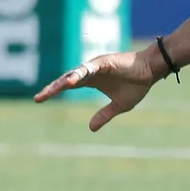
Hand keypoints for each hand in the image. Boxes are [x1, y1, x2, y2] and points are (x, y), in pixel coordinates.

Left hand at [32, 49, 160, 130]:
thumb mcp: (119, 106)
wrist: (151, 71)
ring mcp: (96, 65)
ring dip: (62, 82)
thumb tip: (91, 128)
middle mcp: (89, 71)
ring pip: (74, 74)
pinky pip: (89, 69)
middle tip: (38, 98)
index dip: (53, 91)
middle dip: (52, 89)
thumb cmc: (137, 84)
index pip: (67, 85)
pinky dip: (79, 74)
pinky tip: (70, 81)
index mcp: (91, 80)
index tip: (38, 100)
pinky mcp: (104, 62)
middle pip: (66, 79)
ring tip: (50, 92)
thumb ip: (104, 115)